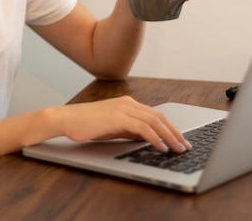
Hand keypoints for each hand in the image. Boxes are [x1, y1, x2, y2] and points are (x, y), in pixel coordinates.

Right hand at [58, 96, 191, 152]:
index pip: (155, 115)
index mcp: (127, 103)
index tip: (180, 139)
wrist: (66, 119)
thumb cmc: (86, 124)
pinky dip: (155, 137)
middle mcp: (128, 103)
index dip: (170, 127)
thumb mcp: (112, 127)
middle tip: (185, 146)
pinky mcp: (117, 117)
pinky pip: (143, 128)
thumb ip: (129, 129)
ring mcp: (123, 108)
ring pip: (154, 121)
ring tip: (178, 149)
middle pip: (159, 117)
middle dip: (175, 132)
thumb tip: (146, 138)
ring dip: (170, 136)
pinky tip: (161, 147)